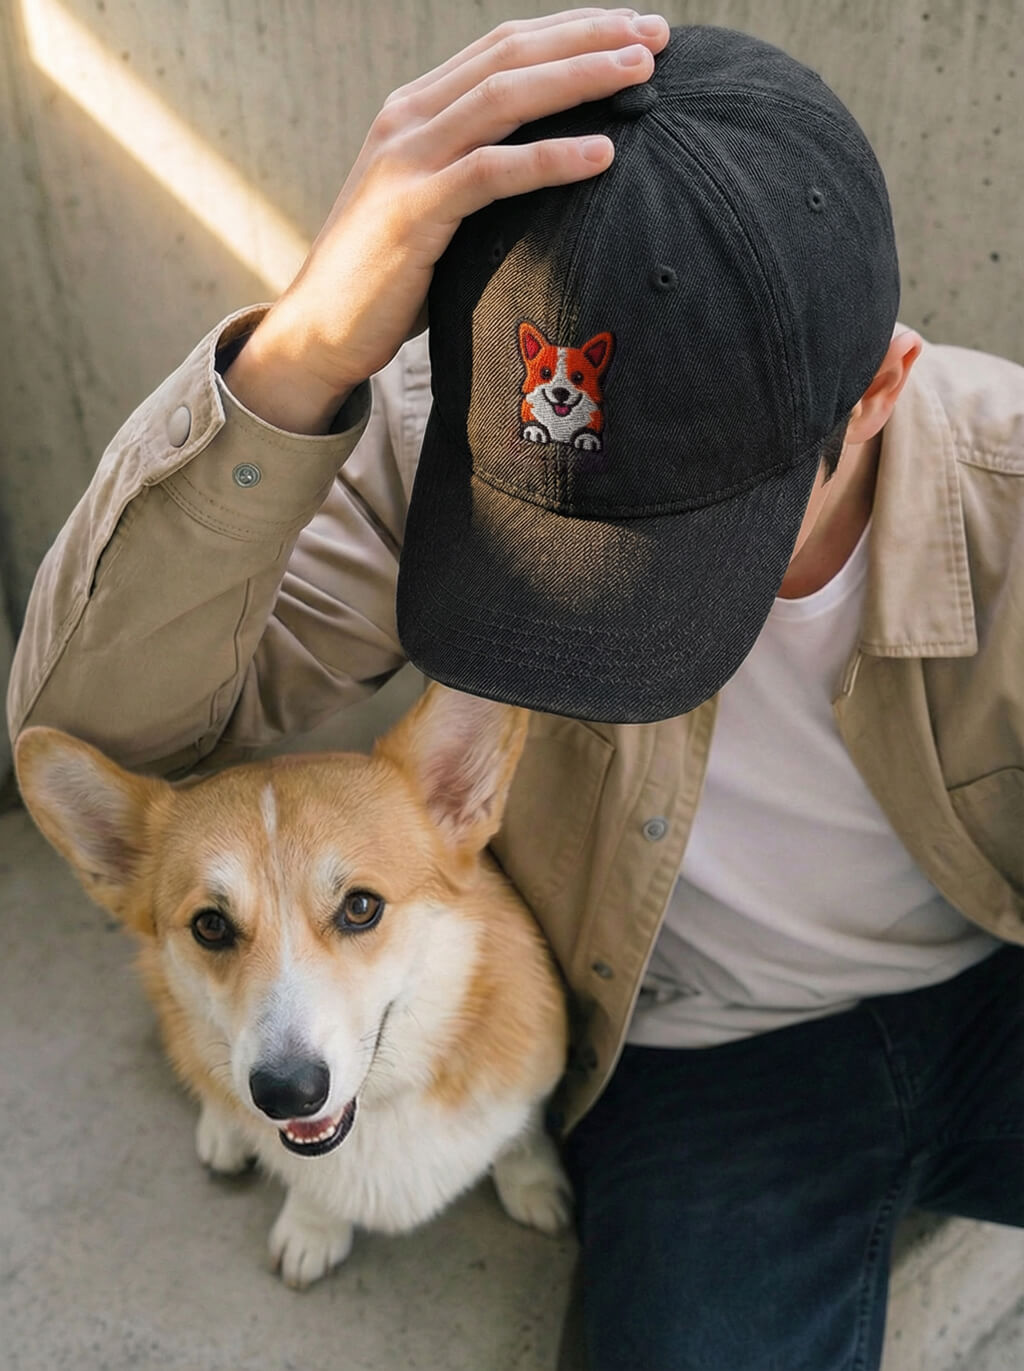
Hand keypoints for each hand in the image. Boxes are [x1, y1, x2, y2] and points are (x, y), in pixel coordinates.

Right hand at [226, 9, 668, 432]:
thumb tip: (549, 175)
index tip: (632, 29)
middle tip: (658, 35)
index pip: (503, 47)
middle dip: (589, 37)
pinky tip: (602, 154)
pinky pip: (493, 172)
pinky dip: (550, 158)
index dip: (571, 30)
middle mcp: (409, 119)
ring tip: (641, 73)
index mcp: (416, 109)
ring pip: (506, 97)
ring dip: (579, 78)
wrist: (318, 331)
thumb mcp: (432, 207)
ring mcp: (408, 161)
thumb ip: (474, 175)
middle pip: (512, 54)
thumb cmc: (386, 278)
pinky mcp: (414, 212)